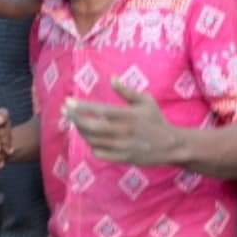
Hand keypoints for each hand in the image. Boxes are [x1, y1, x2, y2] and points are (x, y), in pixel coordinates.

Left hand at [63, 80, 178, 165]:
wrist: (171, 145)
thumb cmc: (156, 120)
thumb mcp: (146, 101)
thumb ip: (127, 91)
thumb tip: (112, 78)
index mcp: (128, 115)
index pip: (99, 110)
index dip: (81, 107)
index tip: (68, 102)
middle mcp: (123, 131)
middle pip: (92, 126)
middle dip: (75, 118)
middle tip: (65, 111)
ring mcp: (122, 146)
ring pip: (93, 140)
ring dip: (81, 131)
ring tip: (76, 122)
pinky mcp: (123, 158)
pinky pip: (100, 153)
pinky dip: (91, 145)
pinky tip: (89, 137)